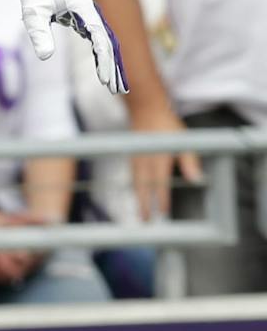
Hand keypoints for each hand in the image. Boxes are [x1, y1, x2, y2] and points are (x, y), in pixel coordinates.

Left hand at [5, 0, 125, 92]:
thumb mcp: (33, 13)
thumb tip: (46, 57)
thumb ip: (38, 33)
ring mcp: (90, 17)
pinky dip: (102, 58)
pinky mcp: (84, 21)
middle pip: (109, 44)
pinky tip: (104, 73)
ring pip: (106, 44)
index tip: (105, 80)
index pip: (100, 38)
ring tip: (116, 87)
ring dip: (112, 64)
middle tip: (118, 90)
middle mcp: (92, 12)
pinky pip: (98, 42)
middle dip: (114, 67)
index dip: (104, 60)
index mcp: (85, 8)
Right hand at [128, 103, 203, 219]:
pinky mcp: (132, 157)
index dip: (162, 199)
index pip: (160, 184)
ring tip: (140, 213)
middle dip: (144, 205)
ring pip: (136, 184)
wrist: (145, 109)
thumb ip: (189, 162)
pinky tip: (137, 194)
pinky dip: (134, 188)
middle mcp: (146, 161)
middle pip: (143, 188)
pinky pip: (132, 177)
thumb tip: (197, 179)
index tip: (163, 212)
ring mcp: (136, 159)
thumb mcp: (184, 141)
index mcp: (159, 159)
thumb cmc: (168, 125)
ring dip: (138, 199)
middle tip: (146, 221)